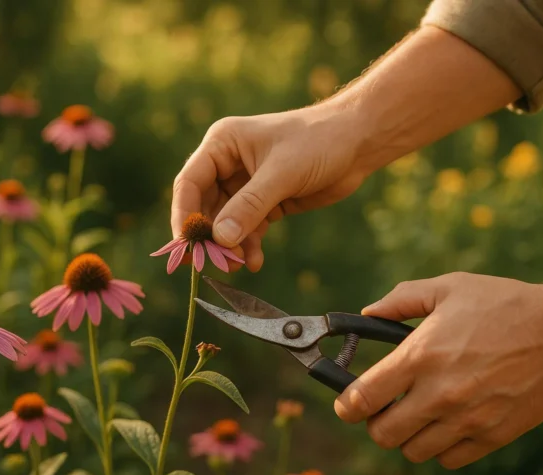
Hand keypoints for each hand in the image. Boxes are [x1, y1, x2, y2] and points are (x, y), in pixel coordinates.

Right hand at [170, 103, 366, 270]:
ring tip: (239, 265)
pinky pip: (247, 229)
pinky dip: (249, 246)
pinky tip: (255, 262)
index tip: (186, 246)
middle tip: (212, 264)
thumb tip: (220, 240)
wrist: (358, 142)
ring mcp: (245, 185)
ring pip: (225, 223)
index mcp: (221, 145)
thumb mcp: (281, 174)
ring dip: (230, 246)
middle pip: (204, 207)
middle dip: (209, 237)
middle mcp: (227, 164)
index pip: (190, 183)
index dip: (184, 216)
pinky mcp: (265, 202)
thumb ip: (249, 207)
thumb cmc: (318, 142)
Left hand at [334, 272, 542, 468]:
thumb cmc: (503, 304)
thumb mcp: (447, 287)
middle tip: (384, 408)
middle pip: (382, 434)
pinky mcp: (494, 435)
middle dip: (375, 422)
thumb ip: (400, 300)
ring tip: (417, 414)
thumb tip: (367, 313)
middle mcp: (439, 393)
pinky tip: (446, 423)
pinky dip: (440, 447)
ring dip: (408, 436)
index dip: (346, 405)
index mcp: (420, 356)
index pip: (363, 397)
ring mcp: (468, 418)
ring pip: (414, 451)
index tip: (347, 404)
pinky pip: (450, 459)